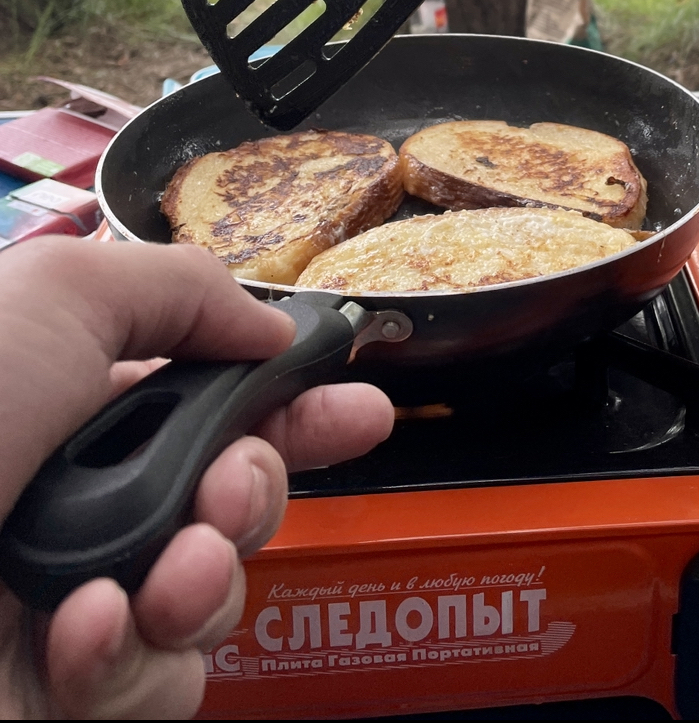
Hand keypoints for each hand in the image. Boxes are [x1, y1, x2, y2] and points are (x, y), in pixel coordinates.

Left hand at [0, 238, 392, 718]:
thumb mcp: (61, 298)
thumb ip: (185, 289)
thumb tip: (268, 329)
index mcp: (74, 399)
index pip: (215, 392)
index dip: (298, 398)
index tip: (363, 404)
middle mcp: (82, 496)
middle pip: (238, 491)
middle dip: (260, 486)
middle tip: (233, 488)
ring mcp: (76, 596)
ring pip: (216, 592)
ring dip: (204, 574)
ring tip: (162, 570)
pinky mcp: (72, 691)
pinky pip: (162, 680)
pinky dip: (132, 655)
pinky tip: (81, 630)